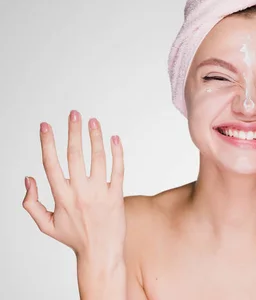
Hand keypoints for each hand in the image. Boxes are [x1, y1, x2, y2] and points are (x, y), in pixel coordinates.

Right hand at [22, 110, 125, 260]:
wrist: (101, 252)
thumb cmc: (73, 238)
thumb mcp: (46, 224)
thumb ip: (31, 203)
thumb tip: (28, 178)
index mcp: (61, 197)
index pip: (51, 164)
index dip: (47, 142)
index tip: (45, 125)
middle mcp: (80, 192)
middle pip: (75, 155)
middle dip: (73, 131)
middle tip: (74, 113)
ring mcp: (100, 193)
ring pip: (98, 158)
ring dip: (95, 137)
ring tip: (93, 121)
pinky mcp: (117, 195)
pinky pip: (118, 169)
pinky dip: (117, 152)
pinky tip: (114, 138)